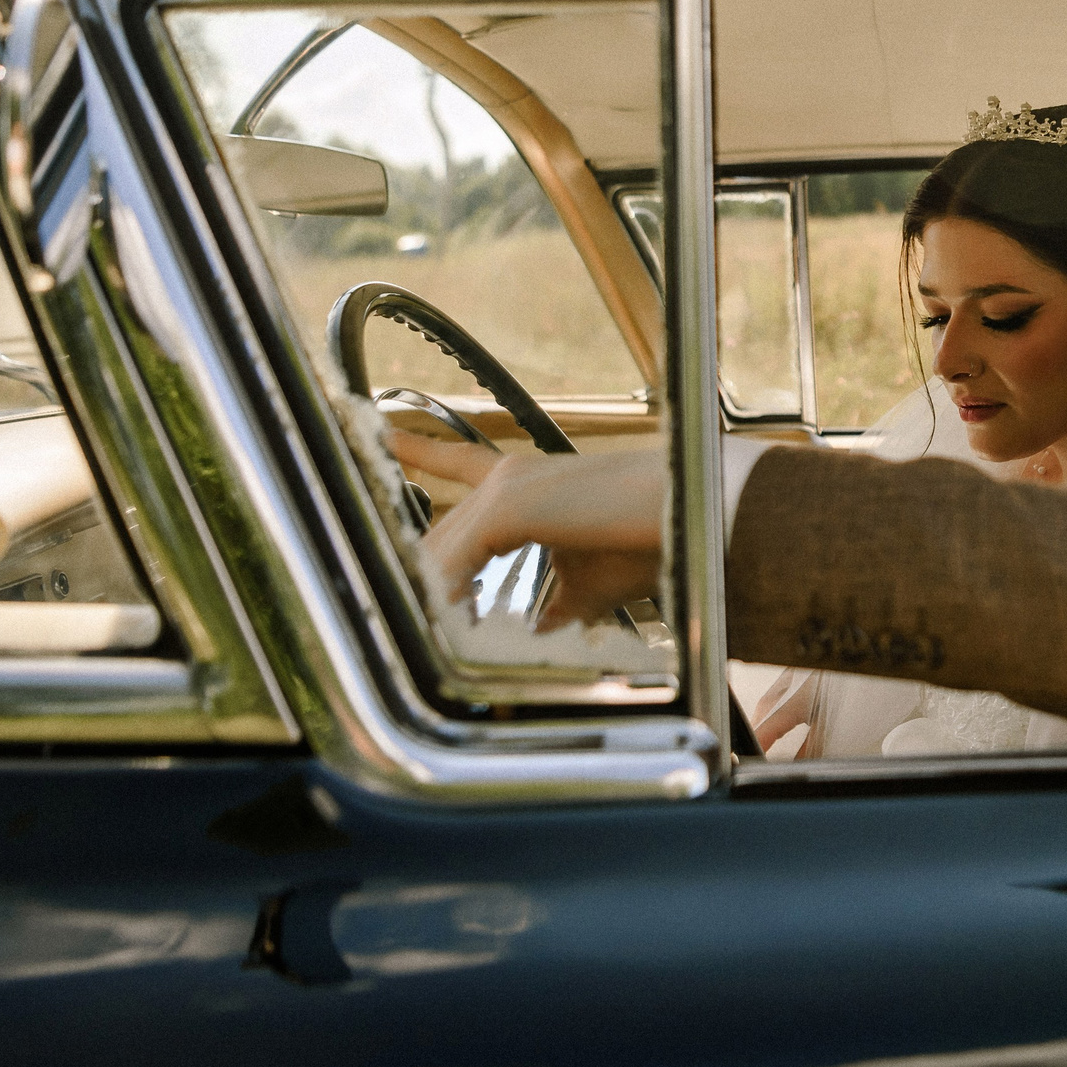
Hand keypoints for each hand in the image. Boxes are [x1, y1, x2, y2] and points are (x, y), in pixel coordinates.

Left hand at [390, 432, 664, 630]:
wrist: (685, 516)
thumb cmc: (648, 542)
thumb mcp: (591, 583)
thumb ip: (557, 604)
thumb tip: (541, 632)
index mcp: (524, 485)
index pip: (458, 462)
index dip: (419, 450)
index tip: (381, 430)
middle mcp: (508, 475)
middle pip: (441, 531)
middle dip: (421, 572)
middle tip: (401, 608)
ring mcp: (505, 488)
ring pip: (442, 549)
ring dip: (432, 595)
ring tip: (427, 637)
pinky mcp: (509, 507)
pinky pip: (456, 559)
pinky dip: (448, 595)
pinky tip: (445, 622)